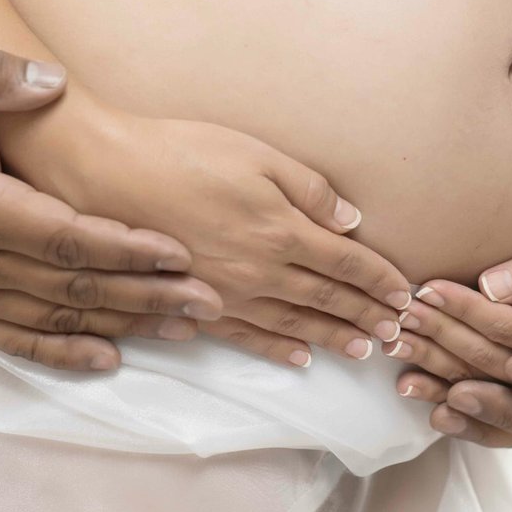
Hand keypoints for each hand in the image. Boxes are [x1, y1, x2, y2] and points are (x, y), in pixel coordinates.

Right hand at [0, 48, 224, 371]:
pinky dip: (62, 353)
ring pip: (55, 317)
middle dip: (144, 293)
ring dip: (124, 324)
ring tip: (188, 324)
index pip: (58, 237)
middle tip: (211, 298)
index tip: (177, 251)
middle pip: (70, 286)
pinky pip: (16, 339)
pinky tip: (111, 359)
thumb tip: (48, 79)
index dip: (120, 248)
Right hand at [6, 86, 415, 368]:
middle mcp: (260, 269)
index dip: (380, 280)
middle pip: (328, 298)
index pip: (347, 263)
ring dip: (333, 337)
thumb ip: (310, 190)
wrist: (105, 172)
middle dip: (367, 315)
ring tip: (364, 349)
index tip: (406, 294)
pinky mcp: (195, 301)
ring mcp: (227, 292)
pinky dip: (277, 350)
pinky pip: (246, 336)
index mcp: (282, 229)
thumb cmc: (183, 152)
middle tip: (399, 333)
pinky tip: (298, 359)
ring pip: (294, 323)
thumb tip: (353, 221)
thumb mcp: (258, 155)